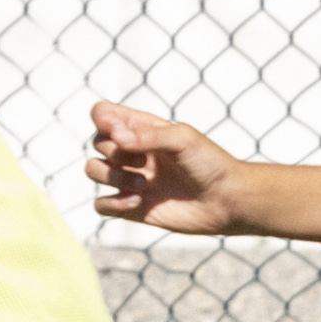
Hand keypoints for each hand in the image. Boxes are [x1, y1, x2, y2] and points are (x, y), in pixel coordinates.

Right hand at [84, 103, 246, 233]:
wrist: (227, 200)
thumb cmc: (210, 163)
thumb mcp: (183, 139)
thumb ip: (147, 136)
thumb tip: (115, 137)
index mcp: (142, 128)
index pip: (104, 114)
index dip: (103, 119)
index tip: (121, 131)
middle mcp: (133, 151)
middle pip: (97, 142)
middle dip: (114, 151)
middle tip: (144, 160)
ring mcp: (130, 179)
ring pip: (93, 171)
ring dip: (112, 176)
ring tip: (143, 184)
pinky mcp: (131, 207)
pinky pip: (101, 205)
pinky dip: (112, 204)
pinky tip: (137, 202)